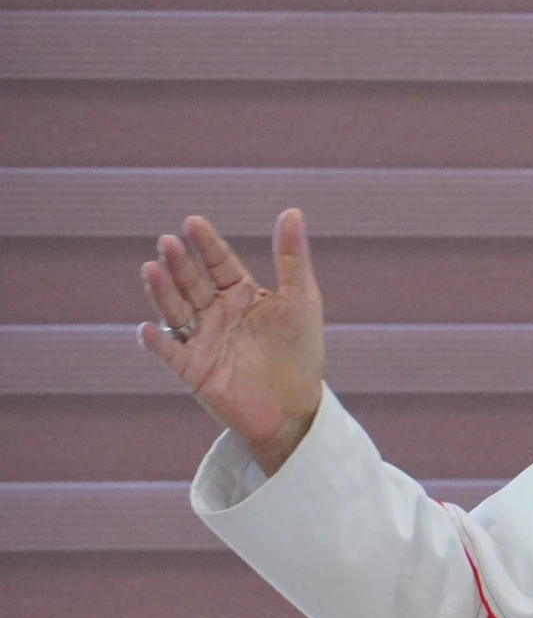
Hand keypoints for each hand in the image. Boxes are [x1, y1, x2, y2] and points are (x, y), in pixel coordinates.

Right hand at [136, 208, 325, 475]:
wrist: (297, 407)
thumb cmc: (300, 351)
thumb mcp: (300, 300)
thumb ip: (292, 258)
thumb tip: (292, 211)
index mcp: (239, 294)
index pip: (218, 262)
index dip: (206, 244)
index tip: (193, 223)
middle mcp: (215, 313)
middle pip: (192, 282)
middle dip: (180, 263)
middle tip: (169, 242)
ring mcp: (201, 340)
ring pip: (175, 310)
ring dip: (162, 292)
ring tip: (151, 269)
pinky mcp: (193, 370)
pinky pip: (171, 354)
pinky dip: (157, 342)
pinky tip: (147, 329)